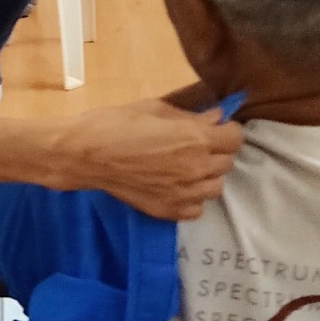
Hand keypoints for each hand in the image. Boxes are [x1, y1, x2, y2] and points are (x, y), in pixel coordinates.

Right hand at [48, 99, 242, 220]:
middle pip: (227, 162)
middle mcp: (196, 169)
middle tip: (194, 145)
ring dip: (206, 175)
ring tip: (185, 167)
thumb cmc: (116, 123)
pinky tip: (176, 186)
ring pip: (215, 187)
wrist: (84, 155)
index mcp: (195, 140)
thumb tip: (216, 117)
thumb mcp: (155, 109)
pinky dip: (191, 198)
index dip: (225, 130)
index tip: (212, 128)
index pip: (235, 137)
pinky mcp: (169, 211)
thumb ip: (191, 116)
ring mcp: (183, 194)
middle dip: (215, 151)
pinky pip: (197, 208)